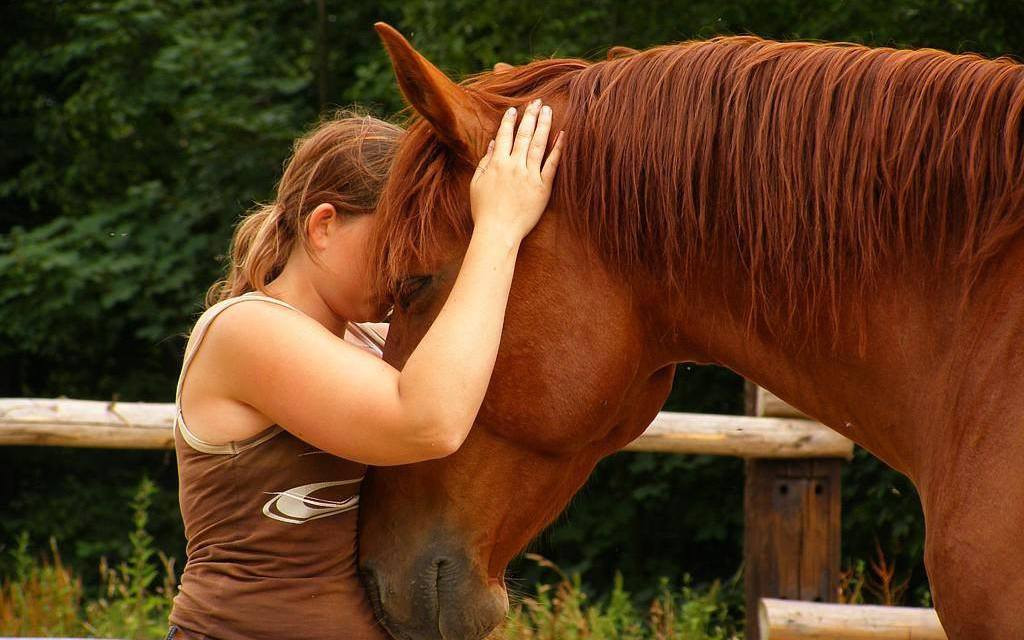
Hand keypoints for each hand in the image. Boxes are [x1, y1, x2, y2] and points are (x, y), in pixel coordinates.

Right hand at [469, 99, 564, 241]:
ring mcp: (529, 176)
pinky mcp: (543, 187)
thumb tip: (492, 143)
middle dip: (530, 115)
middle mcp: (514, 166)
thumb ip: (484, 162)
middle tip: (537, 101)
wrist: (498, 232)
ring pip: (539, 144)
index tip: (514, 109)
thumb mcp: (477, 184)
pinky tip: (563, 134)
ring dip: (544, 124)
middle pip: (524, 135)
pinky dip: (558, 148)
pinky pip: (552, 164)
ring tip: (548, 110)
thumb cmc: (484, 211)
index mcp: (497, 164)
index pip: (504, 135)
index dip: (509, 121)